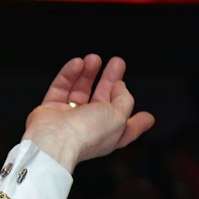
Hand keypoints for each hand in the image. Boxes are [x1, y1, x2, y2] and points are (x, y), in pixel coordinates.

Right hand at [22, 55, 154, 175]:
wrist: (54, 140)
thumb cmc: (86, 134)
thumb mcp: (119, 116)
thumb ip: (124, 99)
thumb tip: (119, 85)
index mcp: (109, 135)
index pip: (127, 129)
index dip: (138, 123)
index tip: (148, 118)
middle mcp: (89, 128)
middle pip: (103, 101)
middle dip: (111, 82)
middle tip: (117, 63)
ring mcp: (69, 118)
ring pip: (80, 91)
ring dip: (88, 74)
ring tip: (94, 58)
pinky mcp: (51, 110)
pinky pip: (61, 88)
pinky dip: (69, 75)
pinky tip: (77, 64)